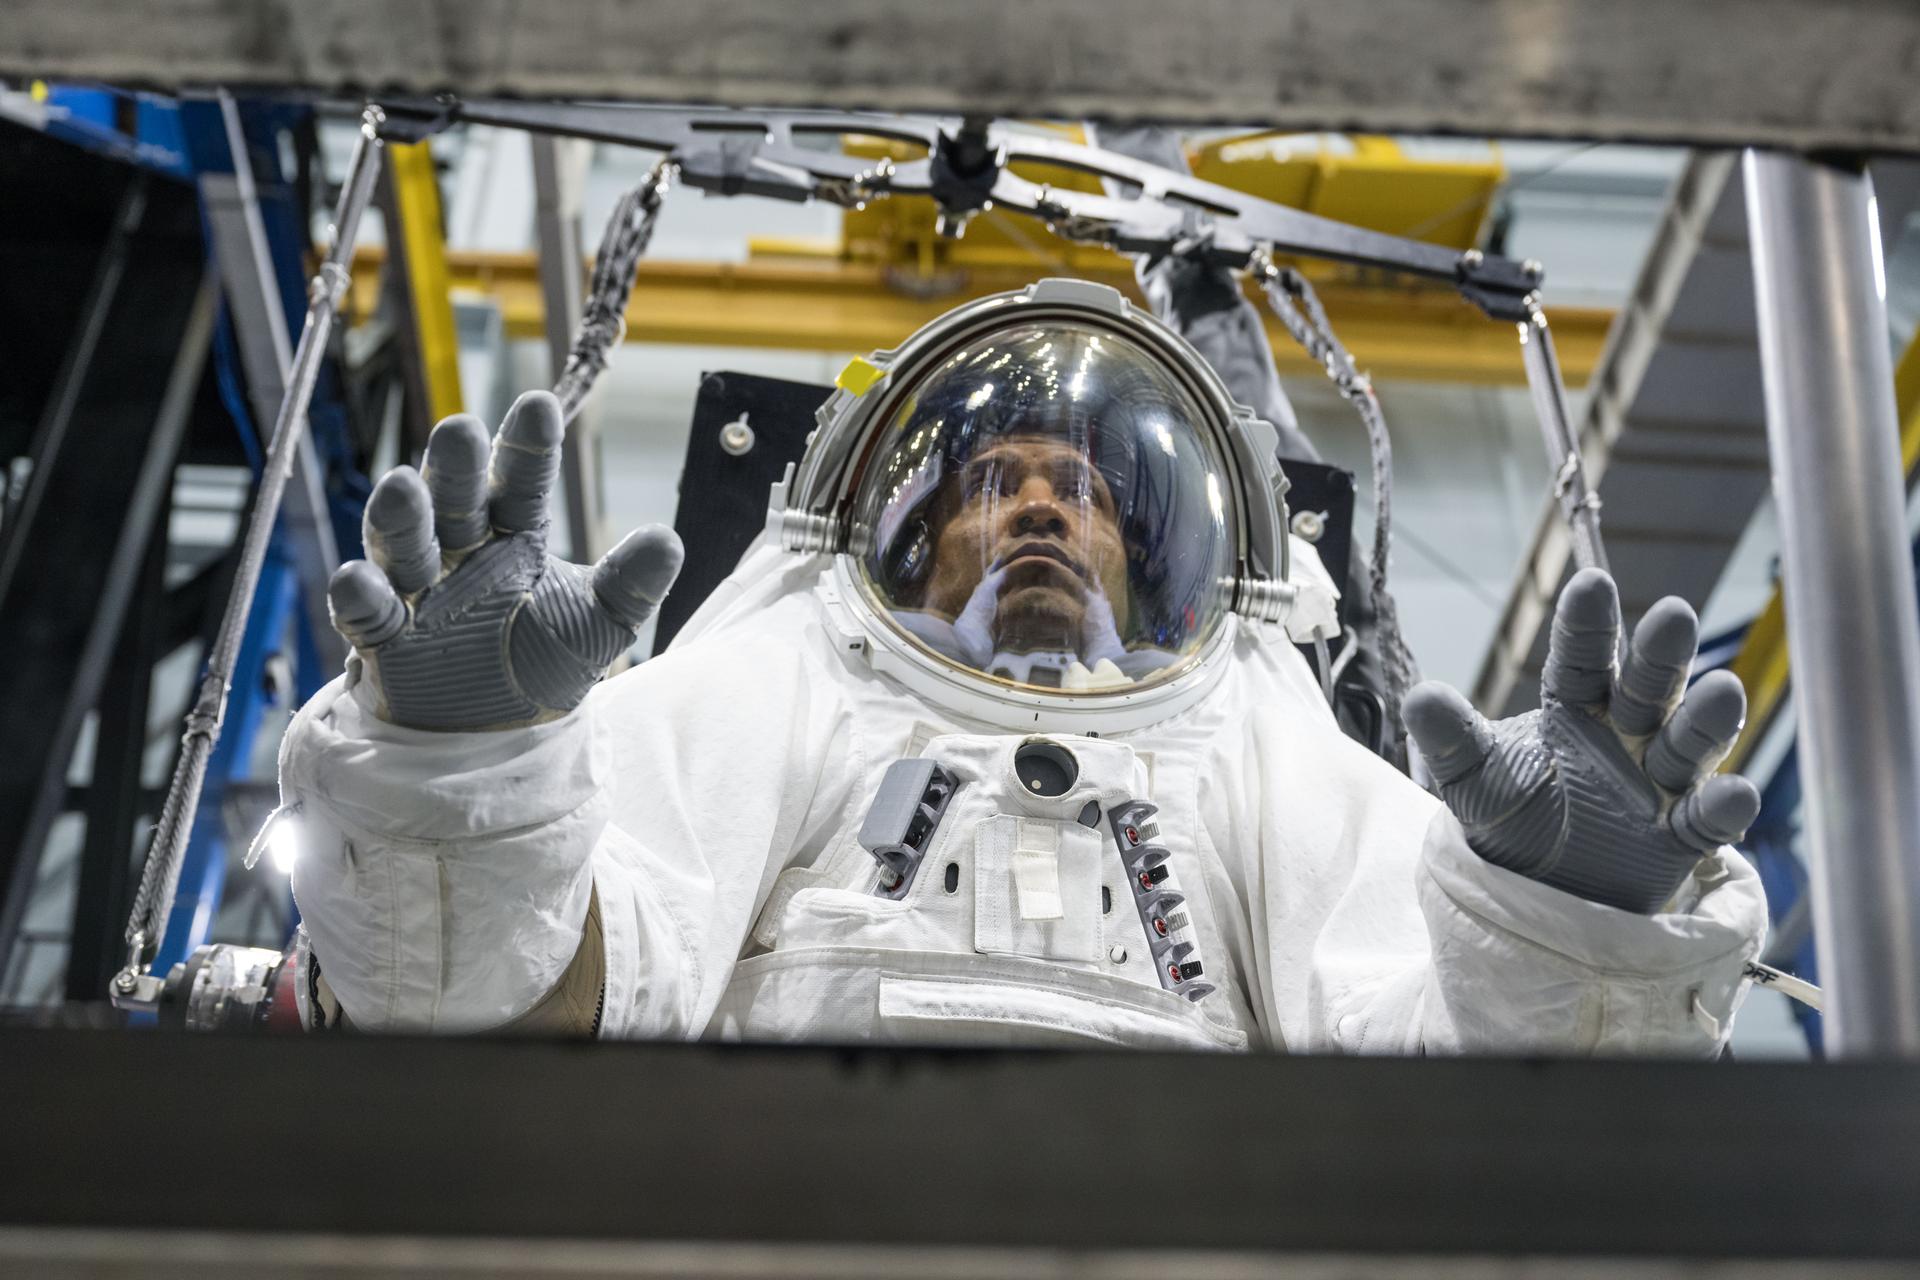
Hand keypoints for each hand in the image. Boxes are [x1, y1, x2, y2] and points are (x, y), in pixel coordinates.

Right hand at [327, 391, 683, 731]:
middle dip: (456, 468)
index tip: (538, 407)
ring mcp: (417, 590)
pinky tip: (358, 578)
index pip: (521, 484)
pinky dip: (359, 597)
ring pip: (403, 544)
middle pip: (455, 500)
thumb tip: (670, 541)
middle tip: (459, 430)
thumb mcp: (598, 626)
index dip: (527, 449)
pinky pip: (366, 613)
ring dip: (401, 518)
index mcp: (512, 537)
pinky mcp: (383, 639)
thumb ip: (629, 585)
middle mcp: (460, 551)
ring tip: (403, 487)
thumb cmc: (541, 664)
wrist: (497, 737)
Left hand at [1401, 568, 1759, 912]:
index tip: (1592, 583)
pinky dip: (1722, 808)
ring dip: (1707, 720)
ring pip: (1689, 744)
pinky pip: (1705, 820)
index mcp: (1574, 709)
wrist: (1533, 894)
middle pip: (1648, 688)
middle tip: (1674, 614)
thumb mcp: (1474, 781)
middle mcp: (1625, 736)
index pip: (1582, 660)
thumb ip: (1454, 742)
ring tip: (1723, 690)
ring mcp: (1658, 784)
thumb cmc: (1510, 819)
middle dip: (1661, 656)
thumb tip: (1419, 698)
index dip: (1587, 625)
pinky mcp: (1679, 836)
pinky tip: (1733, 793)